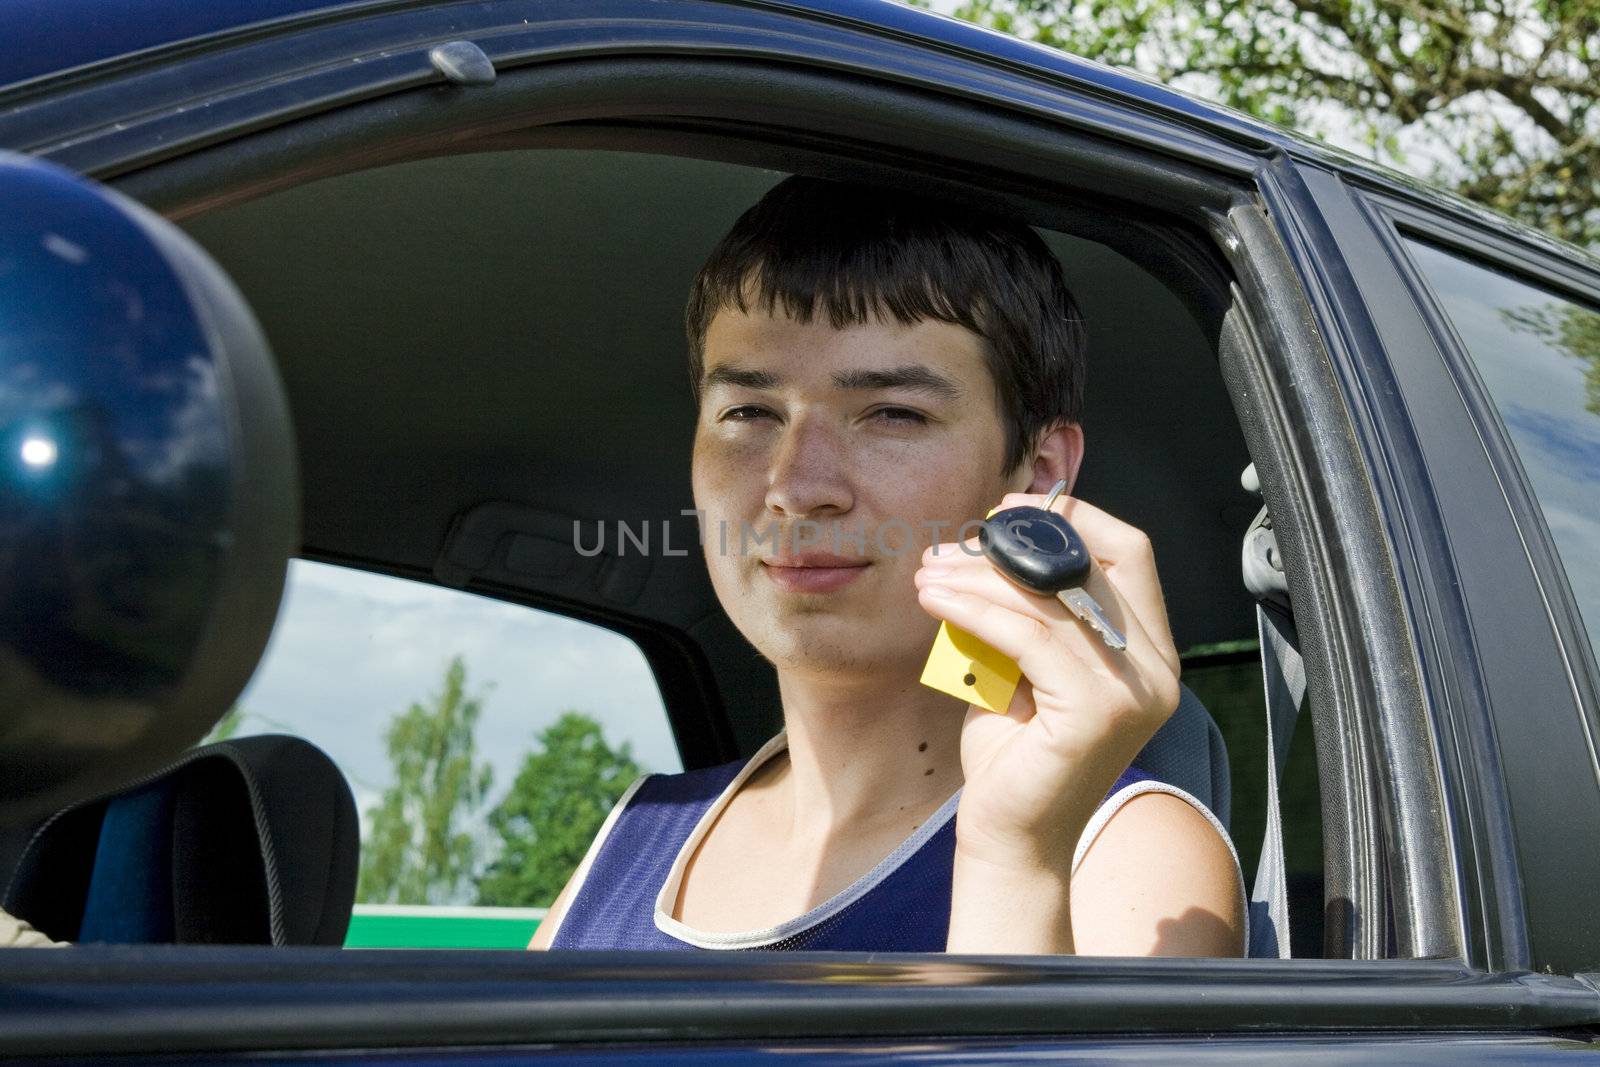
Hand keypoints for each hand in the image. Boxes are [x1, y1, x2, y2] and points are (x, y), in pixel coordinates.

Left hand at [914, 491, 1181, 867]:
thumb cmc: (1013, 751)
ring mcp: (1134, 691)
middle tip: (948, 550)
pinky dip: (975, 611)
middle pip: (1088, 567)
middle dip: (1010, 549)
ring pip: (1050, 601)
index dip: (1074, 517)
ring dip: (978, 580)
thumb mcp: (1023, 663)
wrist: (1011, 835)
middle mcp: (1157, 668)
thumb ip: (1028, 610)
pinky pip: (1029, 637)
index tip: (1009, 509)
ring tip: (928, 576)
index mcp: (1150, 650)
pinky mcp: (1099, 712)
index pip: (1130, 552)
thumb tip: (987, 545)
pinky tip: (935, 602)